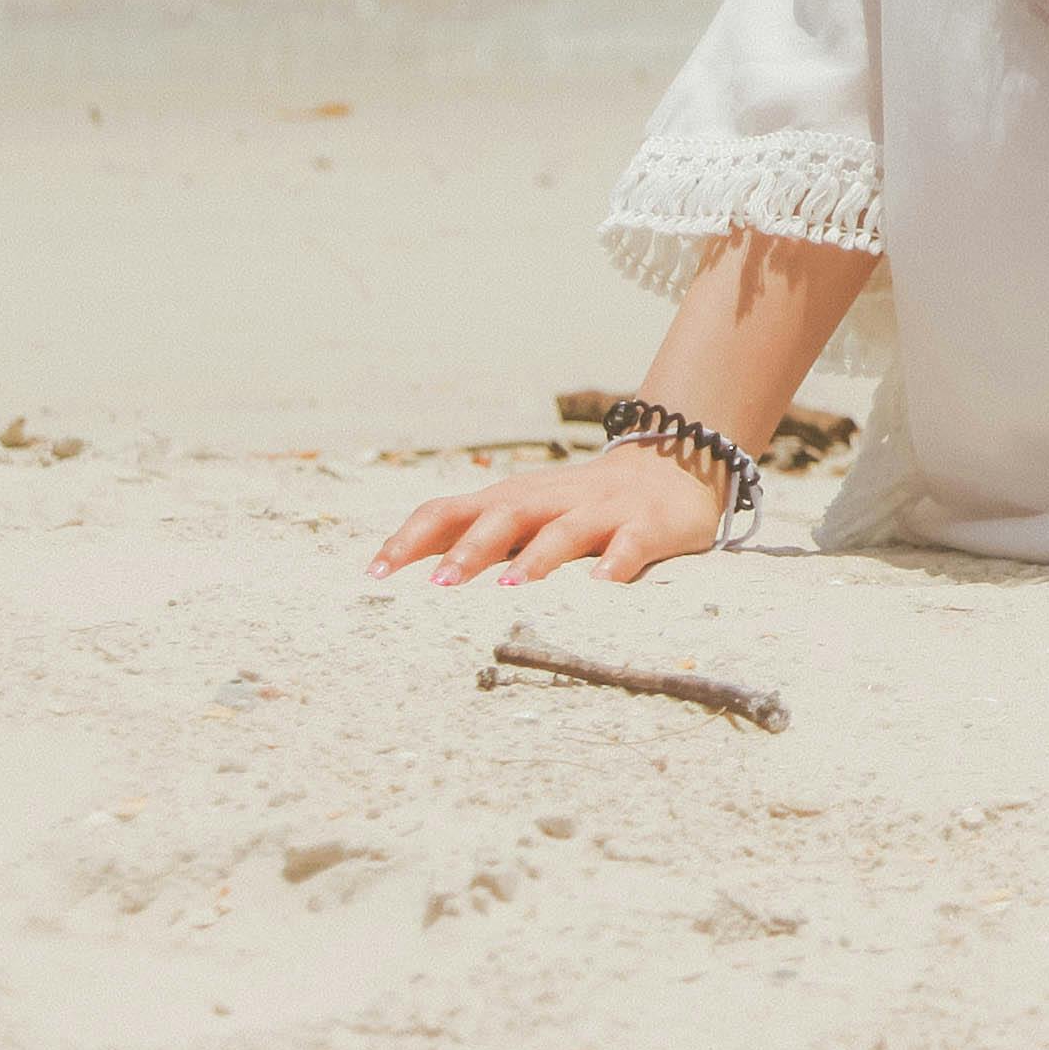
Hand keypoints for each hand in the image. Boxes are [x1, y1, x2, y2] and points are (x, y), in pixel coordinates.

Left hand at [369, 442, 728, 586]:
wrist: (674, 462)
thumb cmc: (578, 505)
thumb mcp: (525, 512)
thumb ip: (477, 536)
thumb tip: (403, 576)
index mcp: (512, 499)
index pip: (450, 510)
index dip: (412, 539)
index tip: (374, 575)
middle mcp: (551, 499)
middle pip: (504, 516)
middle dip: (470, 549)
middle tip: (439, 587)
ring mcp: (601, 510)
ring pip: (564, 530)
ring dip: (537, 556)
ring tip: (511, 586)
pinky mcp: (648, 524)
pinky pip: (631, 543)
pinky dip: (616, 562)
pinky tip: (603, 584)